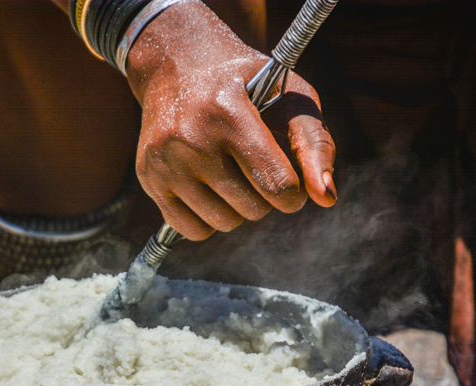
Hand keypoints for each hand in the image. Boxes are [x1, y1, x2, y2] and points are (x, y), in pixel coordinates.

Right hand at [125, 2, 336, 239]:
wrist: (176, 65)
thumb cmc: (246, 84)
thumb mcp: (288, 96)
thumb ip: (314, 143)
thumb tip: (326, 198)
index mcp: (229, 113)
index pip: (275, 183)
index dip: (292, 193)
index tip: (290, 184)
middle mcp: (191, 139)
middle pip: (251, 208)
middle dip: (265, 197)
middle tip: (257, 170)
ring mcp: (165, 161)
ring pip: (224, 223)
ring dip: (238, 210)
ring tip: (234, 178)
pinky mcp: (149, 178)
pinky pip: (192, 230)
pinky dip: (209, 221)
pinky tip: (210, 193)